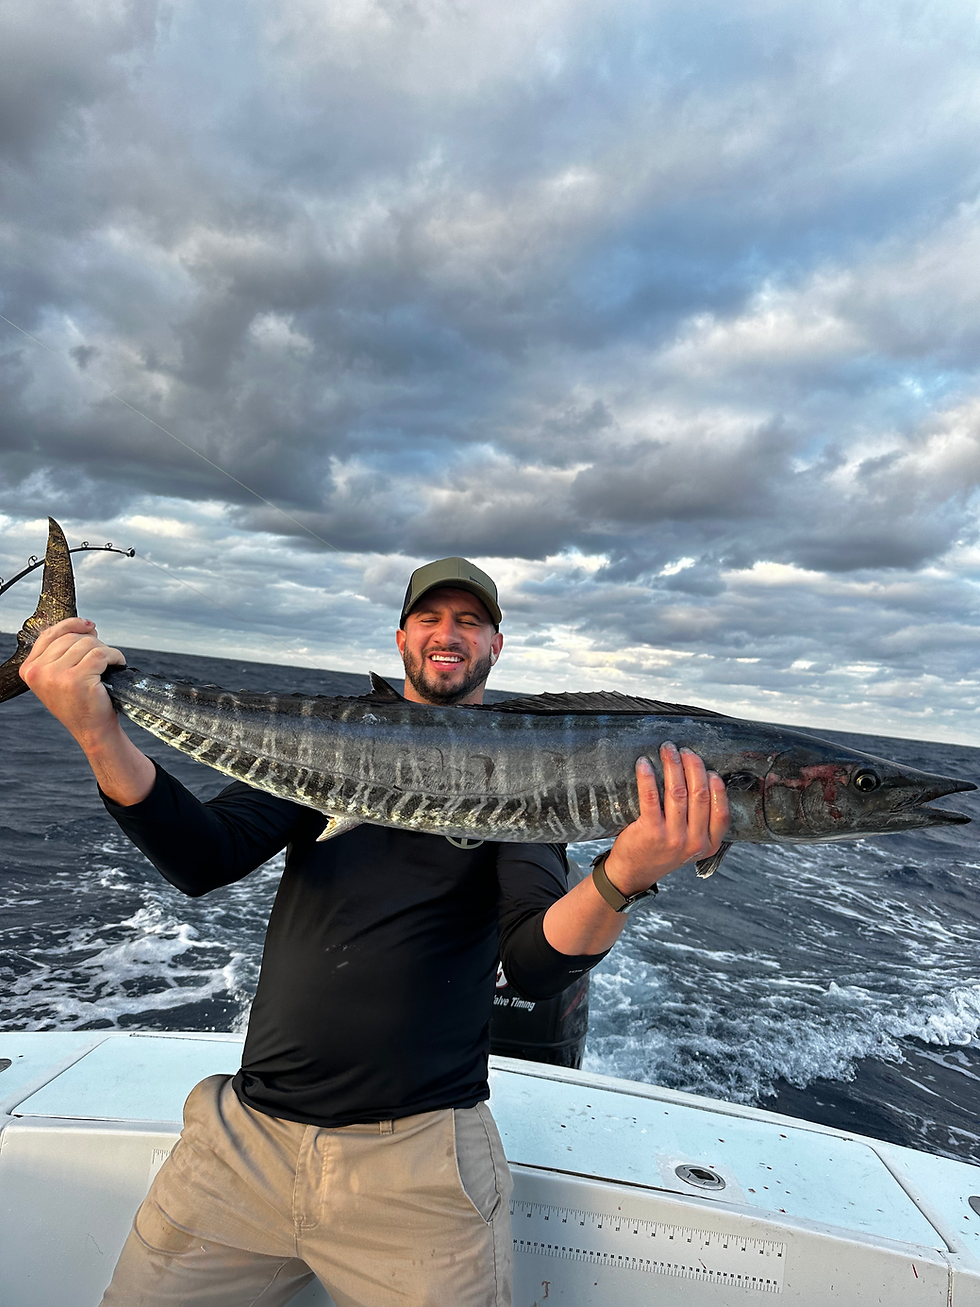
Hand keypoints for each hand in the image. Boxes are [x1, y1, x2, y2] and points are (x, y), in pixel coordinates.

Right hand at [20, 617, 126, 748]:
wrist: (92, 730)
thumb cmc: (80, 703)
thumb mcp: (60, 676)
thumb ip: (64, 651)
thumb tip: (87, 627)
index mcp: (30, 669)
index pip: (49, 634)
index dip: (72, 625)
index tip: (89, 626)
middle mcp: (38, 672)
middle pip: (71, 637)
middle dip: (92, 642)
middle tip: (103, 658)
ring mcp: (56, 676)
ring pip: (87, 644)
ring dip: (105, 651)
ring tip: (109, 664)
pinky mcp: (77, 679)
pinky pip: (101, 654)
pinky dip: (114, 657)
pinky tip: (117, 665)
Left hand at [603, 744, 728, 895]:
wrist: (633, 873)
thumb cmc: (661, 852)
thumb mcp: (690, 845)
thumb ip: (700, 823)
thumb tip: (704, 781)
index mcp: (708, 844)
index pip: (721, 811)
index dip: (717, 786)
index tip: (708, 768)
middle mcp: (694, 842)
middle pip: (700, 794)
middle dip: (693, 766)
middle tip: (684, 751)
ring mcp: (672, 837)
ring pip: (678, 792)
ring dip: (672, 765)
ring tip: (667, 750)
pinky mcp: (650, 831)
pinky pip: (651, 797)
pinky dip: (647, 776)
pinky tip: (644, 764)